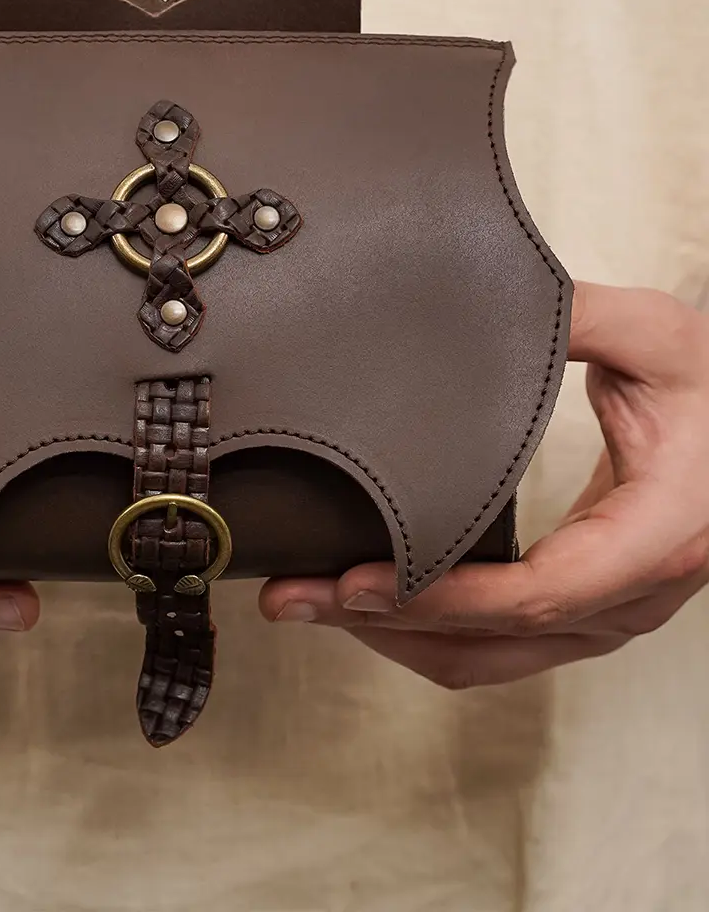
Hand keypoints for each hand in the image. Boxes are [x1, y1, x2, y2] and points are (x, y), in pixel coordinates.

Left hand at [260, 282, 708, 688]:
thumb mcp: (659, 337)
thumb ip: (577, 317)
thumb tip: (492, 293)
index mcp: (658, 534)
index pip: (536, 594)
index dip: (439, 598)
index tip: (353, 582)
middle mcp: (631, 593)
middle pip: (492, 640)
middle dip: (382, 622)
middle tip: (292, 597)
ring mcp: (608, 612)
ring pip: (489, 659)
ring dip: (394, 637)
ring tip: (310, 602)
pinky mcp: (584, 610)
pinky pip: (500, 646)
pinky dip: (427, 633)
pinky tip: (371, 602)